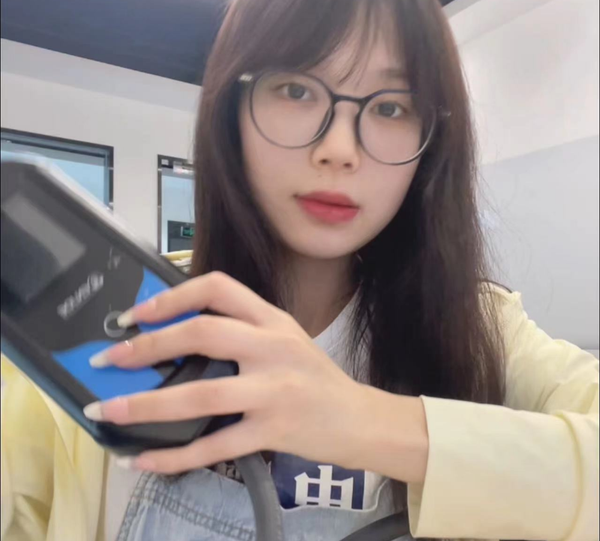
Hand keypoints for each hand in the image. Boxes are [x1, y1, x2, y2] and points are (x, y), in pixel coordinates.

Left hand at [84, 272, 374, 473]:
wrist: (360, 419)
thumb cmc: (316, 377)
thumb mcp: (285, 340)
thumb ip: (243, 332)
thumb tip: (175, 338)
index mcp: (272, 320)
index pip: (219, 288)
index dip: (173, 297)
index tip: (137, 314)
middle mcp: (272, 348)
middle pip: (202, 333)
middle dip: (148, 345)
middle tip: (109, 359)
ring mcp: (274, 391)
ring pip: (201, 393)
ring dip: (146, 405)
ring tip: (109, 411)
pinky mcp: (273, 431)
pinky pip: (215, 446)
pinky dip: (174, 455)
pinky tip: (144, 460)